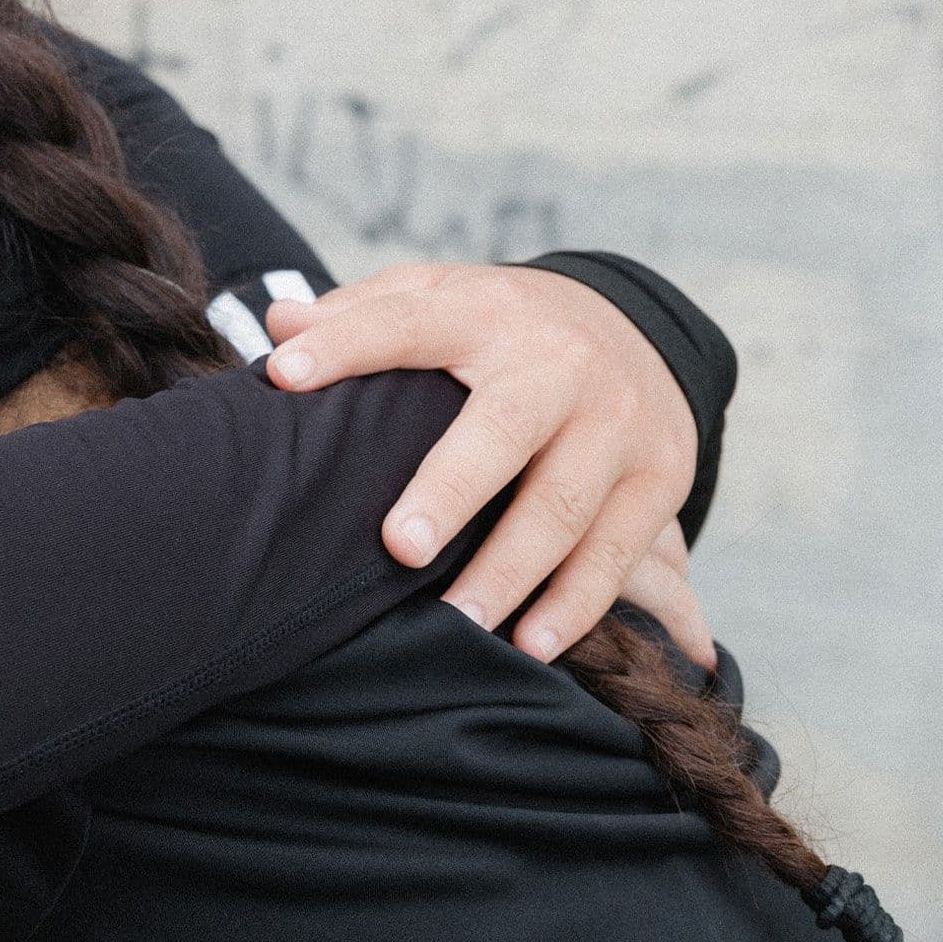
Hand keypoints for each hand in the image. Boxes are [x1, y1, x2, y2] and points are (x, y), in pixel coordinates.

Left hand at [258, 262, 702, 664]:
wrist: (638, 327)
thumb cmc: (499, 329)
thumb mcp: (438, 298)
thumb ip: (360, 315)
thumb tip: (279, 328)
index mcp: (486, 311)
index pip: (408, 322)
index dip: (345, 344)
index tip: (281, 376)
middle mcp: (559, 364)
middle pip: (505, 427)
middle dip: (453, 489)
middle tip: (398, 546)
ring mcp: (618, 422)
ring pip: (566, 504)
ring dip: (513, 571)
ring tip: (459, 622)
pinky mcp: (663, 476)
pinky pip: (619, 549)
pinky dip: (579, 602)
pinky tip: (533, 643)